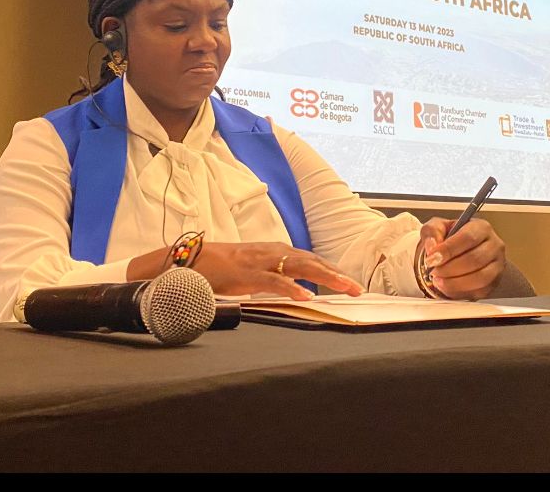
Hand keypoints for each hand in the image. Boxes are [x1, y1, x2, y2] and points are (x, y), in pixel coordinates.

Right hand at [192, 242, 362, 301]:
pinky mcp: (246, 273)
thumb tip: (295, 291)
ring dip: (325, 277)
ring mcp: (260, 261)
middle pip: (312, 262)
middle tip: (358, 290)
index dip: (332, 271)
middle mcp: (272, 252)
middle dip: (337, 275)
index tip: (352, 285)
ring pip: (300, 267)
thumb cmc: (222, 269)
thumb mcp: (254, 272)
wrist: (190, 260)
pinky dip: (291, 288)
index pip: (311, 260)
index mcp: (275, 252)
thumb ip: (275, 277)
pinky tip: (306, 296)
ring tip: (345, 289)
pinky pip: (273, 280)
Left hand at [419, 218, 505, 299]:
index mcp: (482, 227)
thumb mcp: (437, 227)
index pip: (468, 237)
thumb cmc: (450, 238)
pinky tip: (447, 286)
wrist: (458, 253)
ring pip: (479, 278)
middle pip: (474, 259)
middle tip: (433, 271)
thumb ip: (432, 231)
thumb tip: (432, 246)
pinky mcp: (494, 283)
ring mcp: (497, 265)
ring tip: (438, 280)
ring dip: (454, 282)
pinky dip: (460, 292)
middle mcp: (494, 245)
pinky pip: (479, 292)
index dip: (449, 249)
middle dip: (449, 268)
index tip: (432, 258)